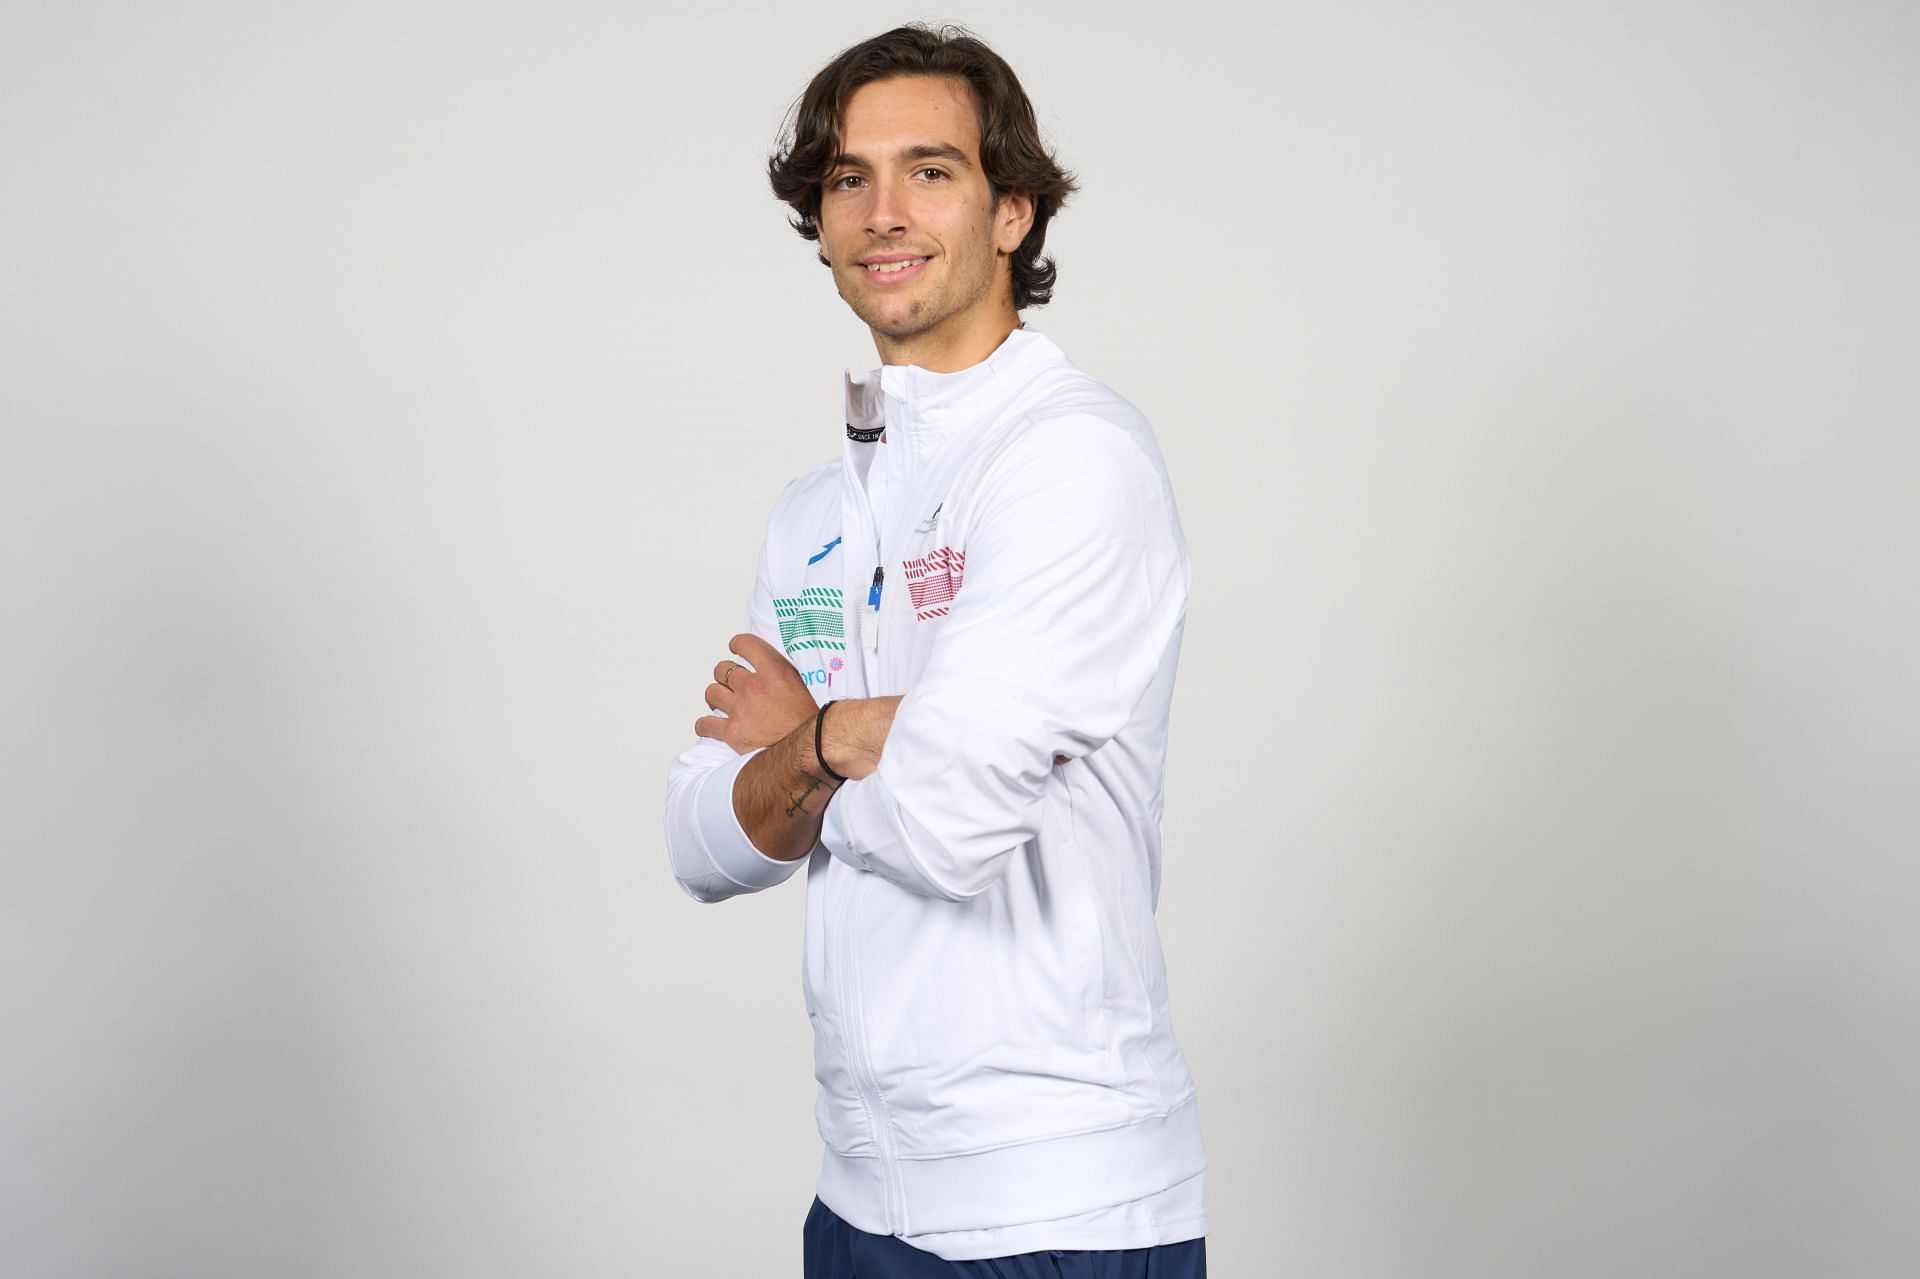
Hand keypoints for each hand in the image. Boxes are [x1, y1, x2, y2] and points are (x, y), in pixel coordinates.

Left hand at [695, 633, 818, 754]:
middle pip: (723, 669)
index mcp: (774, 671)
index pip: (746, 644)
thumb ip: (782, 674)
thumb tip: (770, 669)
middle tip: (731, 683)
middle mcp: (753, 686)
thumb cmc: (810, 722)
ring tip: (722, 703)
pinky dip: (705, 725)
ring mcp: (740, 709)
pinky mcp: (732, 733)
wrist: (811, 749)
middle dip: (725, 675)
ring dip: (716, 696)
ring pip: (712, 692)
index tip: (735, 647)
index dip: (737, 644)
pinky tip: (710, 726)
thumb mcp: (802, 685)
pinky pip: (705, 724)